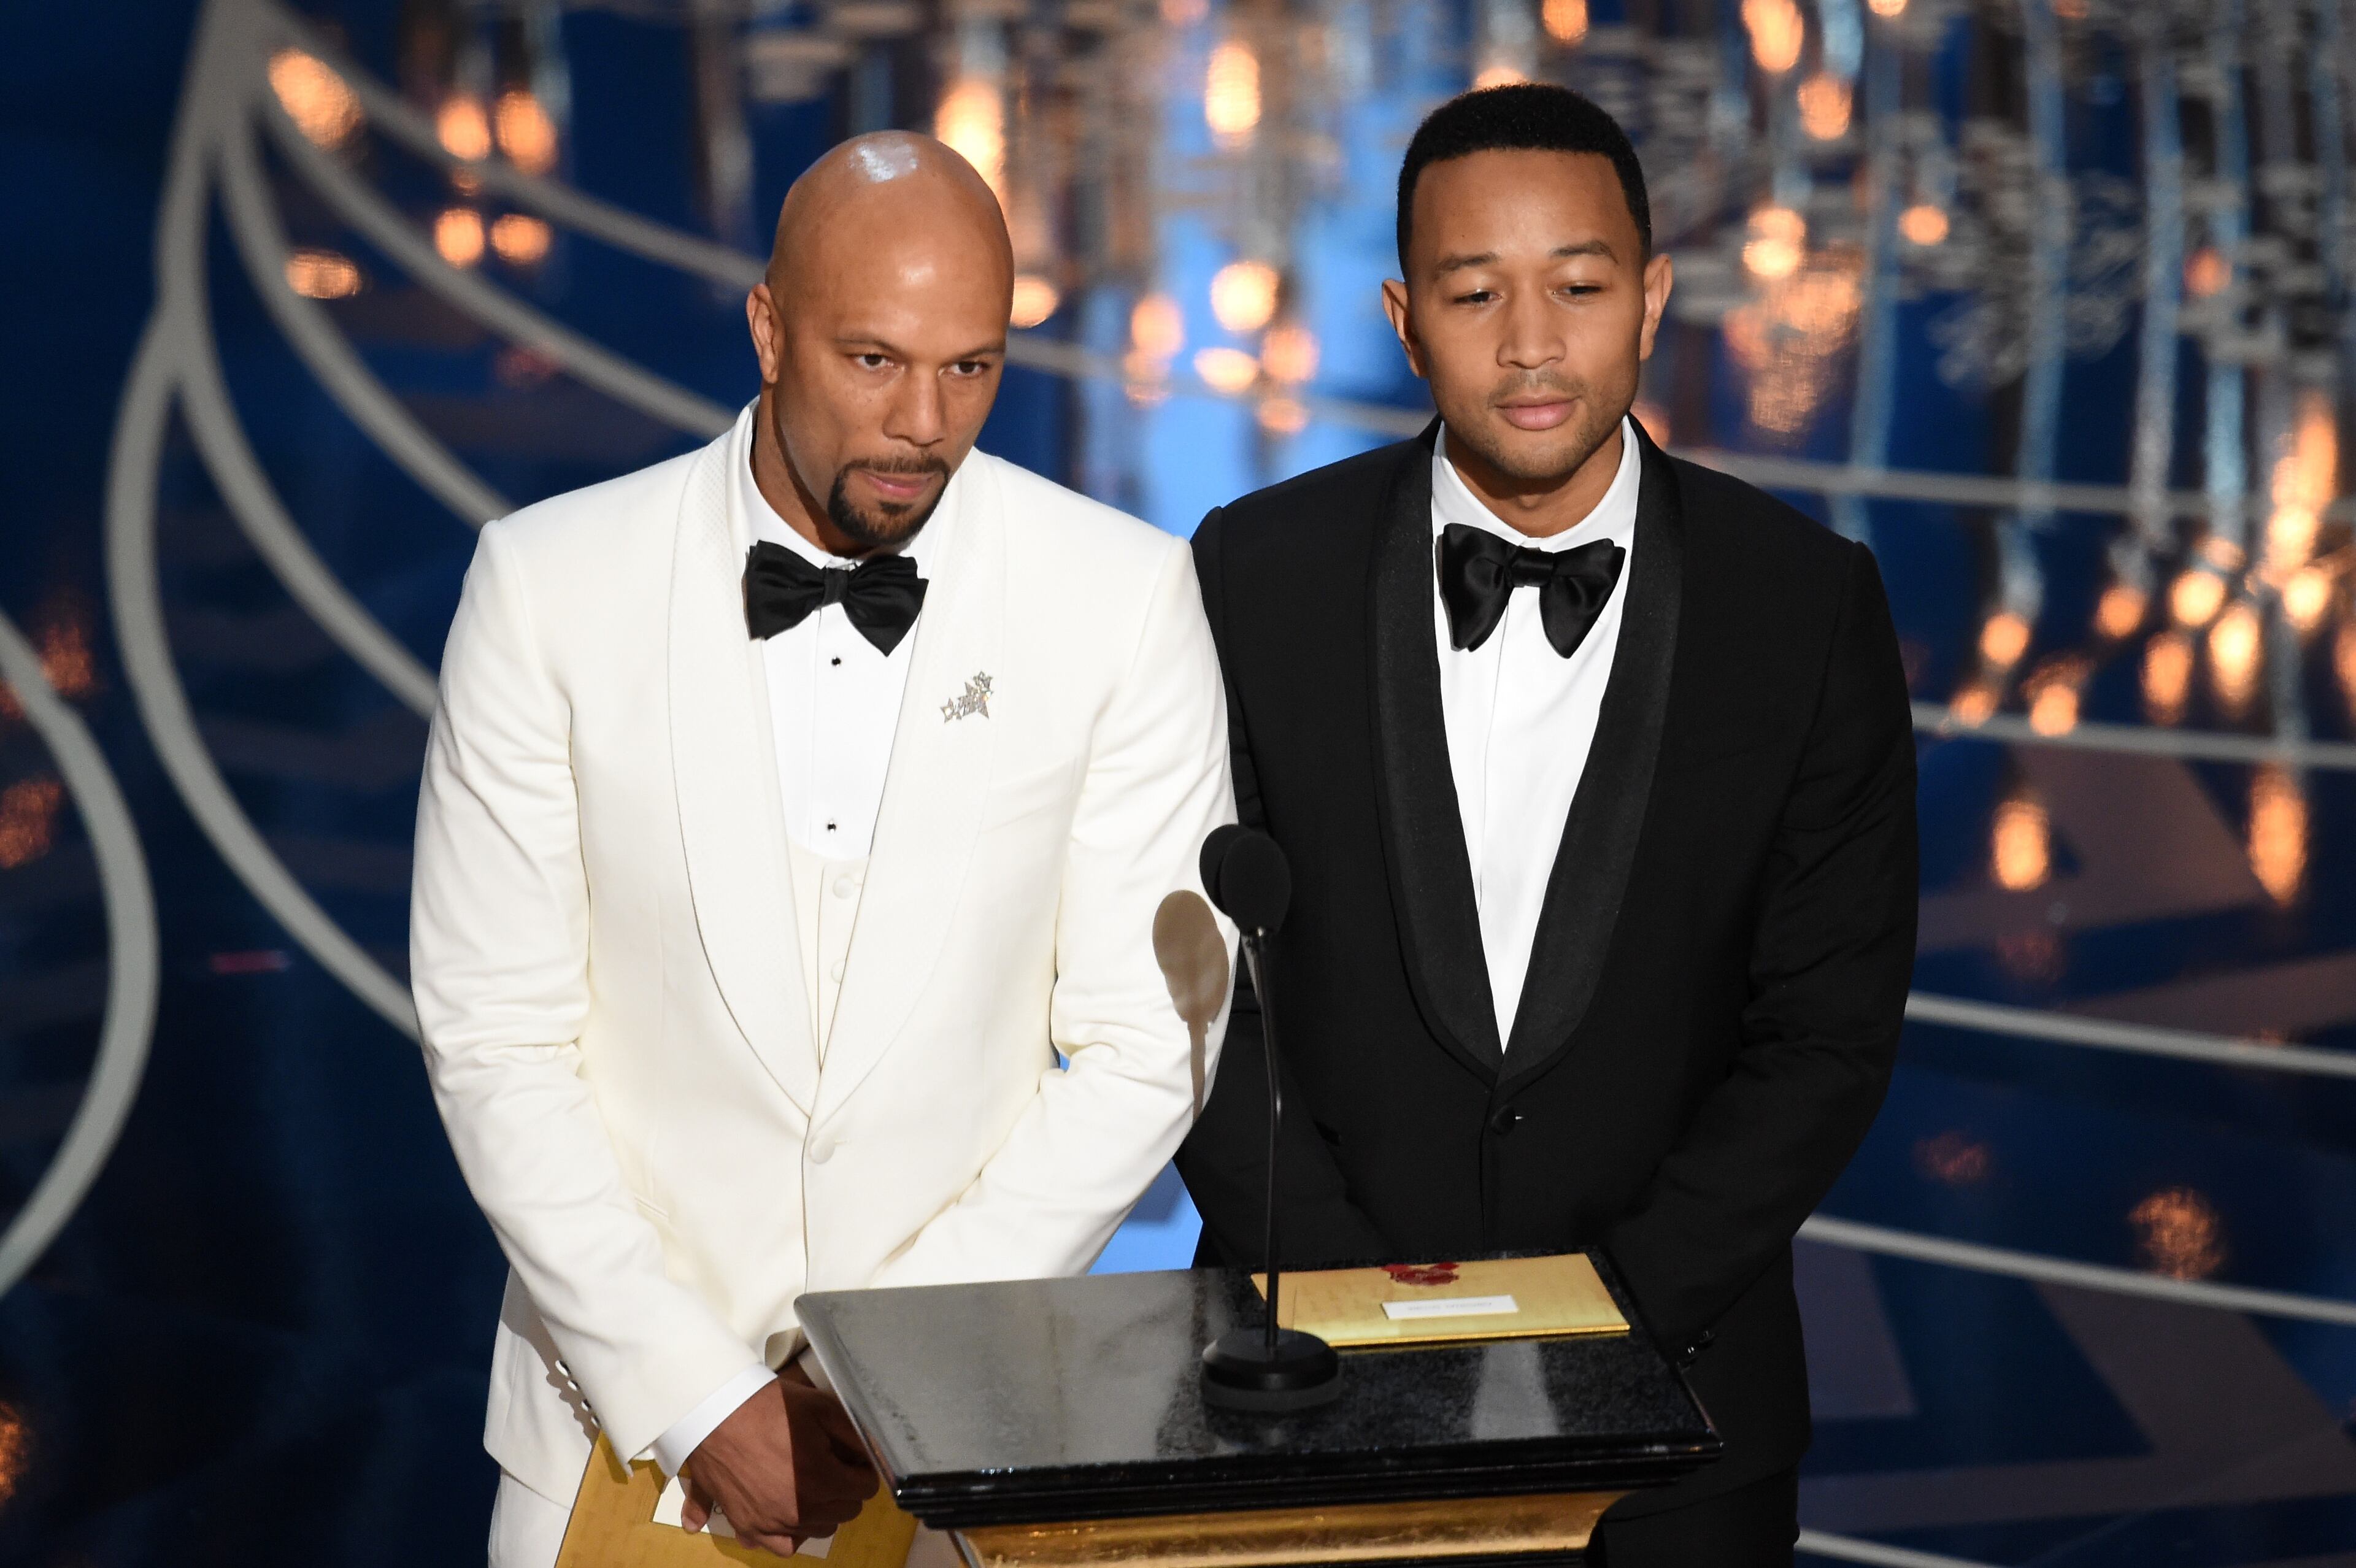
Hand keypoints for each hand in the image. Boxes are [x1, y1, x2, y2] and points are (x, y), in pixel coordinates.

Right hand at [679, 1364, 877, 1554]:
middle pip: (844, 1512)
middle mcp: (797, 1511)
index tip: (853, 1459)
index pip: (865, 1489)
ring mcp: (770, 1524)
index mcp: (819, 1480)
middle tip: (831, 1466)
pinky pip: (782, 1547)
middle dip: (845, 1489)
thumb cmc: (769, 1407)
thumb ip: (853, 1435)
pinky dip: (790, 1534)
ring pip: (817, 1531)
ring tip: (810, 1485)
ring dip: (821, 1511)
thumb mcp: (821, 1407)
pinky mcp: (747, 1527)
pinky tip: (789, 1512)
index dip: (862, 1470)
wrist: (714, 1414)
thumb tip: (870, 1456)